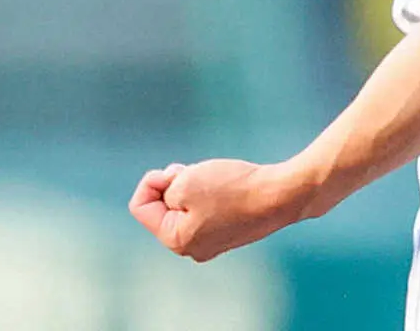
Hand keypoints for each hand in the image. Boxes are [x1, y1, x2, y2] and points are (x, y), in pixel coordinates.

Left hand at [128, 157, 304, 261]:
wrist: (278, 195)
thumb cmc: (233, 188)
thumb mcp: (187, 181)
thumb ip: (165, 188)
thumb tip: (168, 193)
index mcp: (176, 240)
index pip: (141, 207)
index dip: (152, 180)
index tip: (176, 171)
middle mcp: (191, 248)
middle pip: (162, 207)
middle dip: (173, 183)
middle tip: (194, 171)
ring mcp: (211, 241)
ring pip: (184, 205)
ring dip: (191, 185)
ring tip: (213, 176)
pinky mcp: (227, 231)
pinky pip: (204, 208)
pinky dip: (207, 192)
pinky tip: (225, 184)